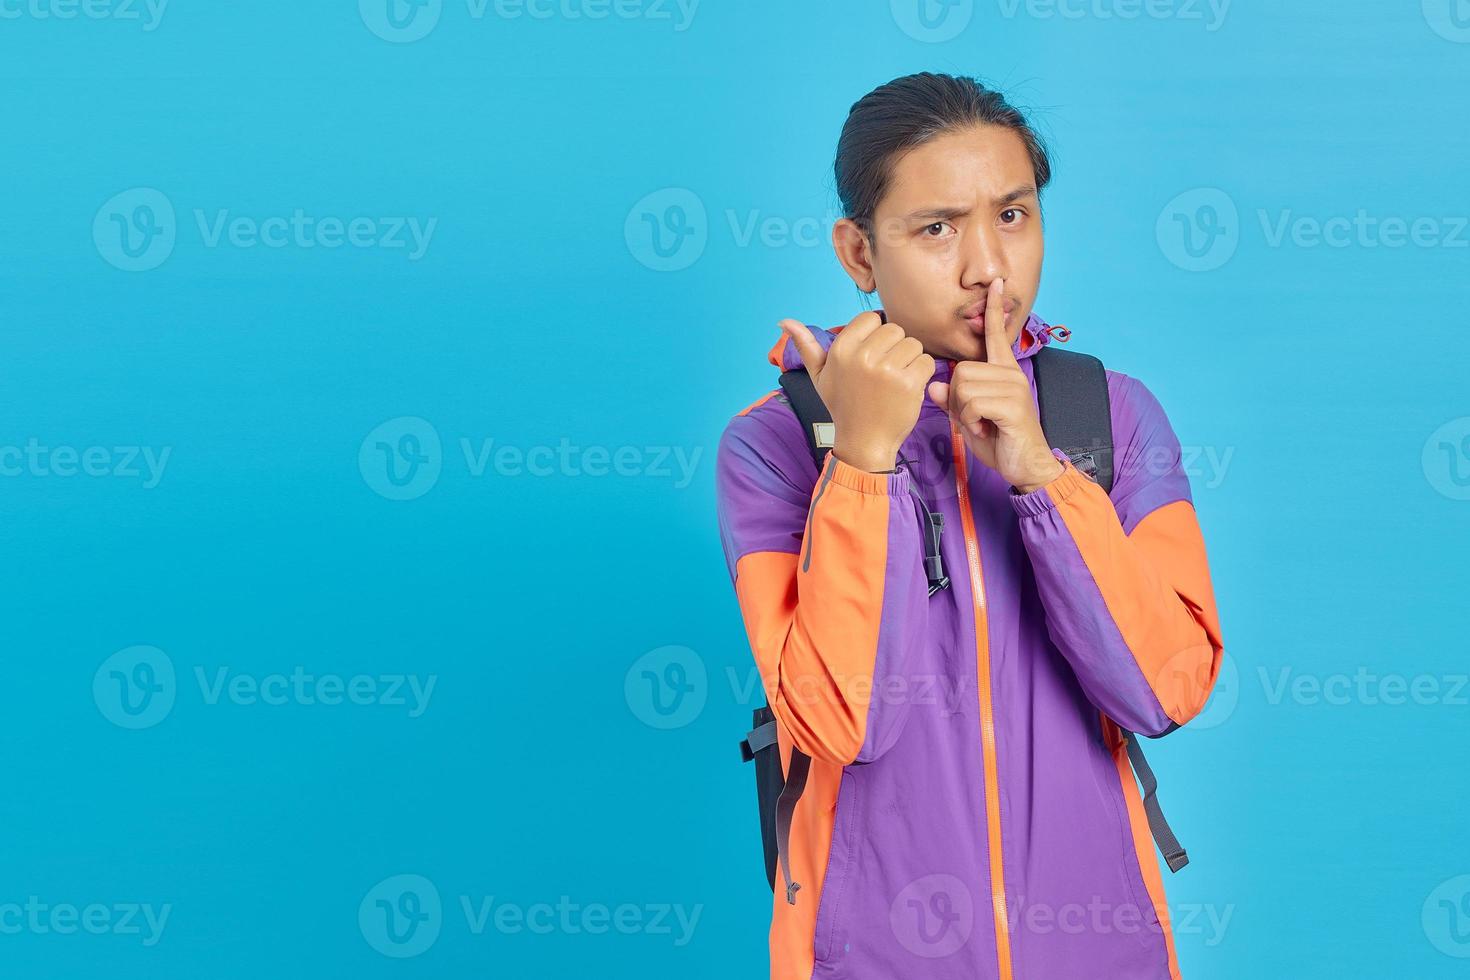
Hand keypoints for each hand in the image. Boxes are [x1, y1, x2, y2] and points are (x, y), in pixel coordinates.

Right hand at [779, 311, 935, 472]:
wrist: (863, 441)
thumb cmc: (843, 406)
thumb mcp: (819, 376)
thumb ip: (807, 347)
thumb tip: (784, 321)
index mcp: (841, 350)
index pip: (871, 318)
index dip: (875, 336)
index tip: (870, 357)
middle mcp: (862, 356)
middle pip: (894, 329)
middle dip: (894, 347)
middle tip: (884, 372)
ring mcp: (886, 370)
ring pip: (913, 344)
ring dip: (909, 360)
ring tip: (895, 380)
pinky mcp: (908, 383)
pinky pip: (925, 361)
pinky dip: (922, 374)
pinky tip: (907, 388)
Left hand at [926, 278, 1063, 493]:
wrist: (1026, 466)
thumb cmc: (999, 441)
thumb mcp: (968, 419)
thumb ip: (953, 400)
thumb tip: (936, 385)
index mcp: (1003, 373)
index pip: (996, 335)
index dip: (993, 309)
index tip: (995, 283)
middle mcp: (1011, 374)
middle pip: (961, 370)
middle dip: (958, 399)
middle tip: (974, 418)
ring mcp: (1014, 388)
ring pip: (964, 386)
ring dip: (964, 412)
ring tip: (982, 424)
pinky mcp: (1013, 405)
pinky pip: (973, 404)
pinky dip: (971, 422)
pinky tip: (986, 430)